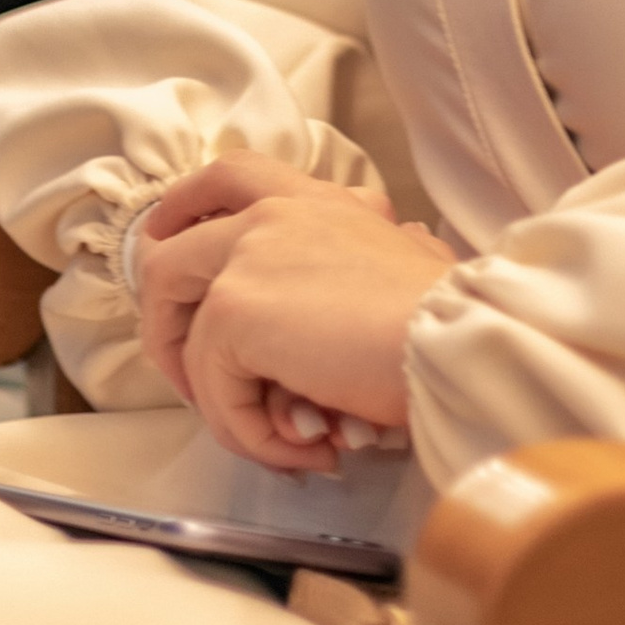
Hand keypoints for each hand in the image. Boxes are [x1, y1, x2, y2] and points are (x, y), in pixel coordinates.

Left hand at [138, 183, 455, 474]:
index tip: (168, 247)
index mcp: (315, 200)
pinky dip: (250, 432)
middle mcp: (273, 212)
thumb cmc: (448, 317)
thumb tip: (355, 292)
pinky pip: (213, 388)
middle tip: (201, 388)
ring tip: (268, 438)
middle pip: (171, 257)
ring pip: (182, 335)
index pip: (229, 178)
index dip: (183, 212)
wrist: (456, 337)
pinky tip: (306, 446)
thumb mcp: (407, 263)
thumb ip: (368, 262)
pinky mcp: (234, 307)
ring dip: (214, 400)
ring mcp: (246, 254)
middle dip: (168, 331)